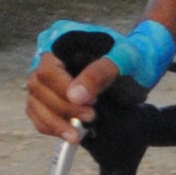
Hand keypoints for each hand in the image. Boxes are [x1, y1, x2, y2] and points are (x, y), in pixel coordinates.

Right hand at [26, 18, 174, 139]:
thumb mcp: (124, 58)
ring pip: (34, 103)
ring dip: (54, 123)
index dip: (63, 91)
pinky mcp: (49, 94)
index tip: (90, 104)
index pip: (47, 70)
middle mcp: (47, 56)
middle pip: (37, 88)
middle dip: (62, 109)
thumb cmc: (133, 54)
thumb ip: (100, 73)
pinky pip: (37, 113)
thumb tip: (74, 96)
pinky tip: (71, 134)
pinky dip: (51, 126)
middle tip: (90, 118)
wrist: (141, 61)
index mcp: (61, 39)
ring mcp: (46, 76)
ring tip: (77, 135)